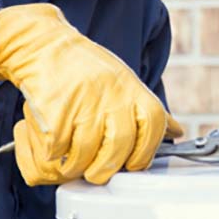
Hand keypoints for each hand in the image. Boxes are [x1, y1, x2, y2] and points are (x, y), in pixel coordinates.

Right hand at [0, 3, 183, 184]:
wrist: (42, 45)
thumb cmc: (83, 67)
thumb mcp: (122, 80)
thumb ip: (146, 109)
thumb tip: (176, 130)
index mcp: (130, 88)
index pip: (153, 124)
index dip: (146, 151)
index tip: (133, 164)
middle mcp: (110, 94)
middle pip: (120, 146)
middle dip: (107, 168)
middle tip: (97, 174)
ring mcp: (83, 102)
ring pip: (86, 153)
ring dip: (76, 166)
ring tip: (71, 163)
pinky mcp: (55, 110)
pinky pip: (57, 148)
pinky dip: (52, 153)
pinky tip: (52, 145)